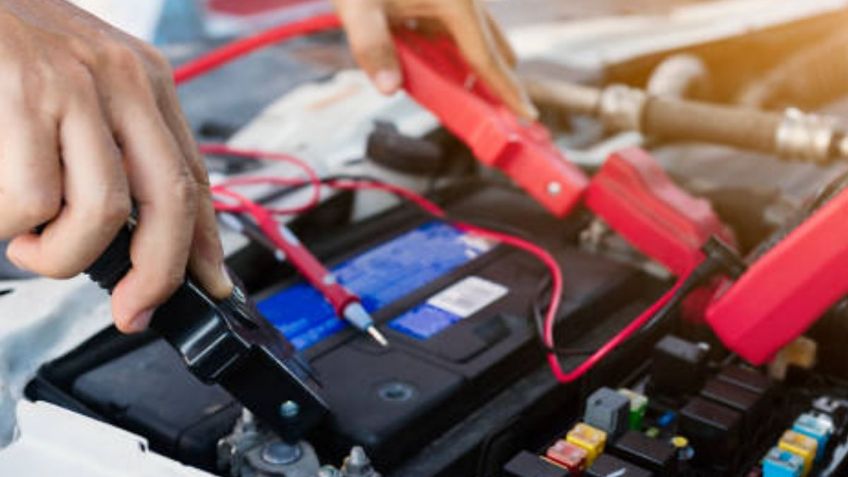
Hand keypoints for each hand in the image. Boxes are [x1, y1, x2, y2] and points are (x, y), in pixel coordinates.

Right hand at [0, 0, 232, 331]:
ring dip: (64, 254)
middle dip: (157, 272)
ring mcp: (73, 84)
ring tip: (32, 242)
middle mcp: (120, 79)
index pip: (193, 176)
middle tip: (134, 308)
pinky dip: (13, 226)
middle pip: (170, 200)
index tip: (209, 285)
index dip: (205, 243)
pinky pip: (32, 201)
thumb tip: (136, 231)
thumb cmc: (6, 46)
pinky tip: (3, 212)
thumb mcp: (79, 86)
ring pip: (103, 212)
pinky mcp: (21, 91)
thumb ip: (112, 148)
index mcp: (143, 79)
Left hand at [332, 0, 537, 118]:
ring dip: (467, 71)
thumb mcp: (359, 7)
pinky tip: (429, 69)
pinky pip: (454, 35)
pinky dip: (449, 56)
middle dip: (492, 83)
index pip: (487, 58)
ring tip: (462, 102)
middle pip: (490, 50)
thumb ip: (373, 46)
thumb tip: (389, 87)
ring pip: (474, 42)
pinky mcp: (440, 0)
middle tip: (493, 118)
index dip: (507, 90)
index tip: (529, 115)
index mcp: (457, 2)